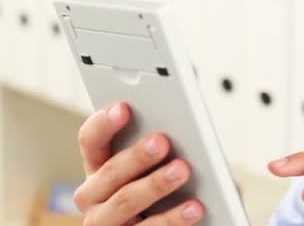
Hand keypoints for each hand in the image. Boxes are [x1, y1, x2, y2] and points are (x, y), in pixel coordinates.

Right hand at [73, 102, 204, 224]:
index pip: (91, 141)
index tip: (123, 107)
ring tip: (183, 169)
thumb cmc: (158, 190)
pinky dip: (173, 218)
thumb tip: (178, 126)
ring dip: (156, 184)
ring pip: (126, 201)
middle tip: (162, 141)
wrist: (160, 223)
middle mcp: (94, 196)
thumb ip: (155, 146)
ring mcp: (106, 222)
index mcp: (97, 167)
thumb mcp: (151, 166)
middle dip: (137, 155)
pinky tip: (195, 207)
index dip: (104, 123)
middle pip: (110, 171)